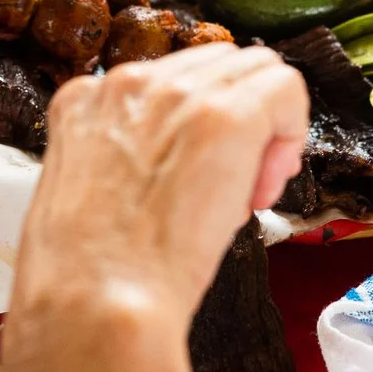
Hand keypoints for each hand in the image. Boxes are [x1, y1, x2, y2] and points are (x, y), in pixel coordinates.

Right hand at [1, 46, 308, 371]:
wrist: (93, 307)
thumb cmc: (85, 281)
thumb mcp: (80, 196)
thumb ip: (120, 161)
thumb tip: (171, 168)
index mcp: (85, 99)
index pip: (168, 82)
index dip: (195, 129)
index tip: (197, 182)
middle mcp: (129, 82)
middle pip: (217, 64)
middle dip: (239, 120)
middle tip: (236, 190)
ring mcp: (178, 94)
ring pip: (256, 69)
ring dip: (267, 127)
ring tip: (249, 195)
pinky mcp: (225, 117)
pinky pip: (286, 90)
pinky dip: (292, 133)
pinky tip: (267, 189)